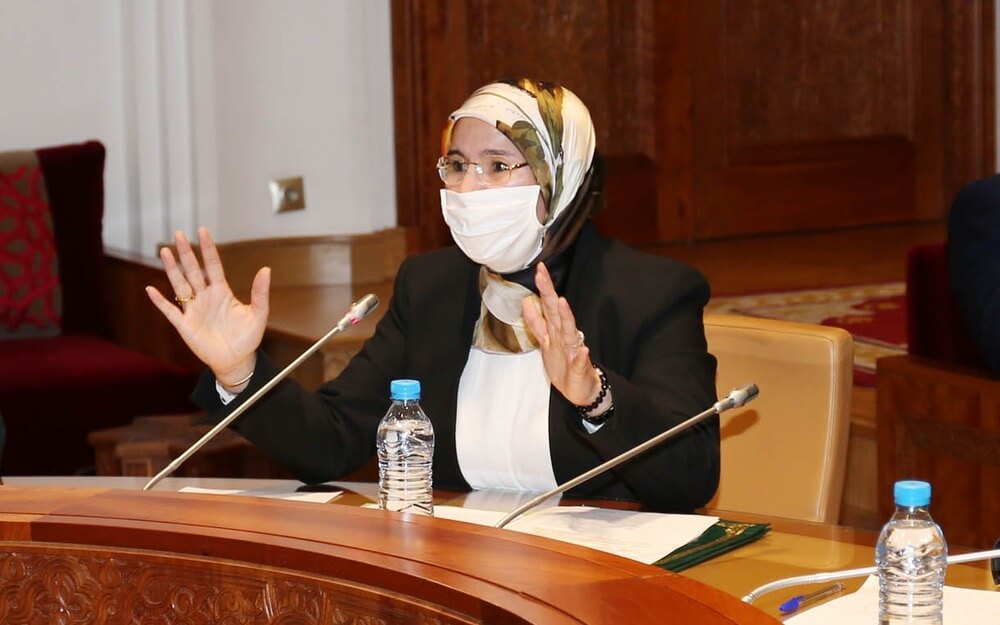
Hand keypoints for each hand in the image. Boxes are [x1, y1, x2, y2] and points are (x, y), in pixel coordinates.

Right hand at [145, 227, 269, 387]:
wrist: (237, 360)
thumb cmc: (247, 337)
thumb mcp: (258, 314)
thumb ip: (260, 293)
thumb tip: (266, 269)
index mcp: (222, 292)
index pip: (213, 265)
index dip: (208, 249)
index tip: (203, 231)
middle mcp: (205, 297)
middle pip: (193, 271)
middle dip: (186, 253)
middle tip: (178, 234)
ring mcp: (193, 310)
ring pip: (180, 285)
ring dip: (172, 269)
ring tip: (164, 251)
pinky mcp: (185, 325)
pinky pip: (170, 311)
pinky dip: (160, 301)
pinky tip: (151, 289)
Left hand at [521, 262, 600, 406]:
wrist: (580, 389)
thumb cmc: (563, 364)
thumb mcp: (545, 342)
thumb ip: (536, 323)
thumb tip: (526, 302)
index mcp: (554, 331)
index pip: (548, 306)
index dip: (543, 289)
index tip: (539, 269)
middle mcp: (564, 337)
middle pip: (556, 312)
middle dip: (549, 293)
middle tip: (543, 274)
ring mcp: (573, 351)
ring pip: (569, 332)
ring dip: (566, 318)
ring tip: (562, 303)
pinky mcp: (579, 368)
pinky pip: (580, 362)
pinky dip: (582, 356)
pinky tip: (583, 350)